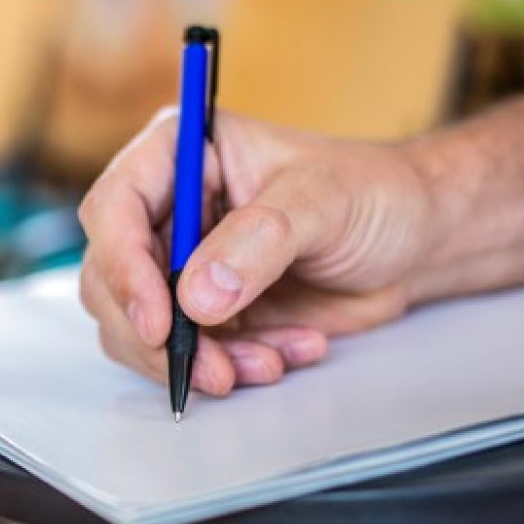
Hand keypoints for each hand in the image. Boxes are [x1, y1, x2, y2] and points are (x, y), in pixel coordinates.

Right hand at [77, 108, 430, 394]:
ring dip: (193, 360)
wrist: (413, 243)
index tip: (159, 321)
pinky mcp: (199, 313)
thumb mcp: (326, 201)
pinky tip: (284, 353)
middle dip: (156, 334)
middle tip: (210, 368)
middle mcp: (166, 211)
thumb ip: (261, 240)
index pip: (114, 208)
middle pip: (110, 280)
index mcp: (180, 155)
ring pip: (136, 328)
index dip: (123, 268)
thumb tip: (198, 295)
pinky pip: (181, 355)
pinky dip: (227, 368)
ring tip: (264, 363)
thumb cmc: (374, 195)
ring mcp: (178, 266)